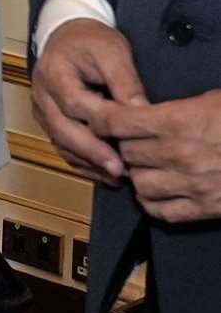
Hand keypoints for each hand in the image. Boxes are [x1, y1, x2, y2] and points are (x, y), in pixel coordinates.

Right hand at [30, 18, 145, 182]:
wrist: (68, 36)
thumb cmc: (90, 42)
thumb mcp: (113, 53)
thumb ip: (126, 83)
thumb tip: (142, 115)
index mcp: (54, 71)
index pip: (73, 102)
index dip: (100, 123)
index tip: (126, 138)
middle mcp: (42, 93)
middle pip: (61, 128)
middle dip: (91, 151)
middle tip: (119, 169)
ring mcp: (42, 109)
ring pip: (60, 141)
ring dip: (87, 161)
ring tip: (116, 175)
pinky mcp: (48, 120)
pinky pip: (61, 145)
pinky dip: (81, 161)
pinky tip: (103, 171)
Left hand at [100, 89, 220, 221]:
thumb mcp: (211, 100)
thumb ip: (174, 108)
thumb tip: (140, 110)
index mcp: (178, 121)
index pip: (116, 122)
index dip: (103, 120)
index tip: (102, 119)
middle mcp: (180, 154)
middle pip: (125, 152)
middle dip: (124, 146)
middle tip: (131, 141)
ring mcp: (193, 184)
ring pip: (138, 183)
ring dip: (138, 175)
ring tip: (147, 166)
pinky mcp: (206, 208)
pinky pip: (161, 211)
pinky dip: (154, 202)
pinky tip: (160, 190)